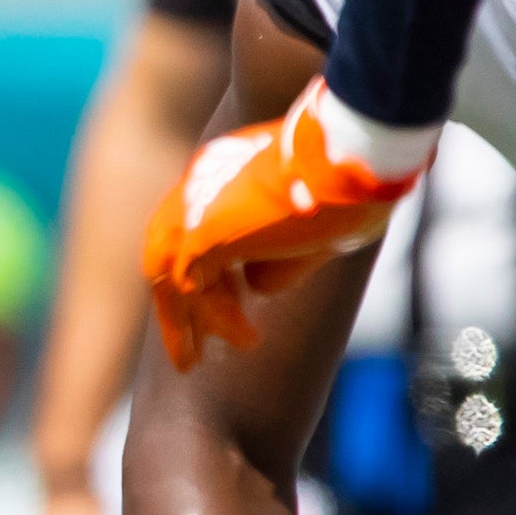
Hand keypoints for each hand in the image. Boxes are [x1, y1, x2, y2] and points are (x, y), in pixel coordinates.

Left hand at [146, 82, 431, 367]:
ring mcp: (194, 209)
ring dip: (186, 324)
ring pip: (171, 277)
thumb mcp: (310, 224)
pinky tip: (244, 341)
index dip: (202, 271)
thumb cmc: (348, 180)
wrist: (350, 151)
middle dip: (176, 306)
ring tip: (199, 363)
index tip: (226, 300)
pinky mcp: (204, 234)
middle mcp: (197, 186)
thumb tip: (257, 289)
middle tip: (189, 348)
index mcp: (219, 172)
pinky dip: (216, 319)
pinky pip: (193, 289)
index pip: (190, 228)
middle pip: (166, 255)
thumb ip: (279, 255)